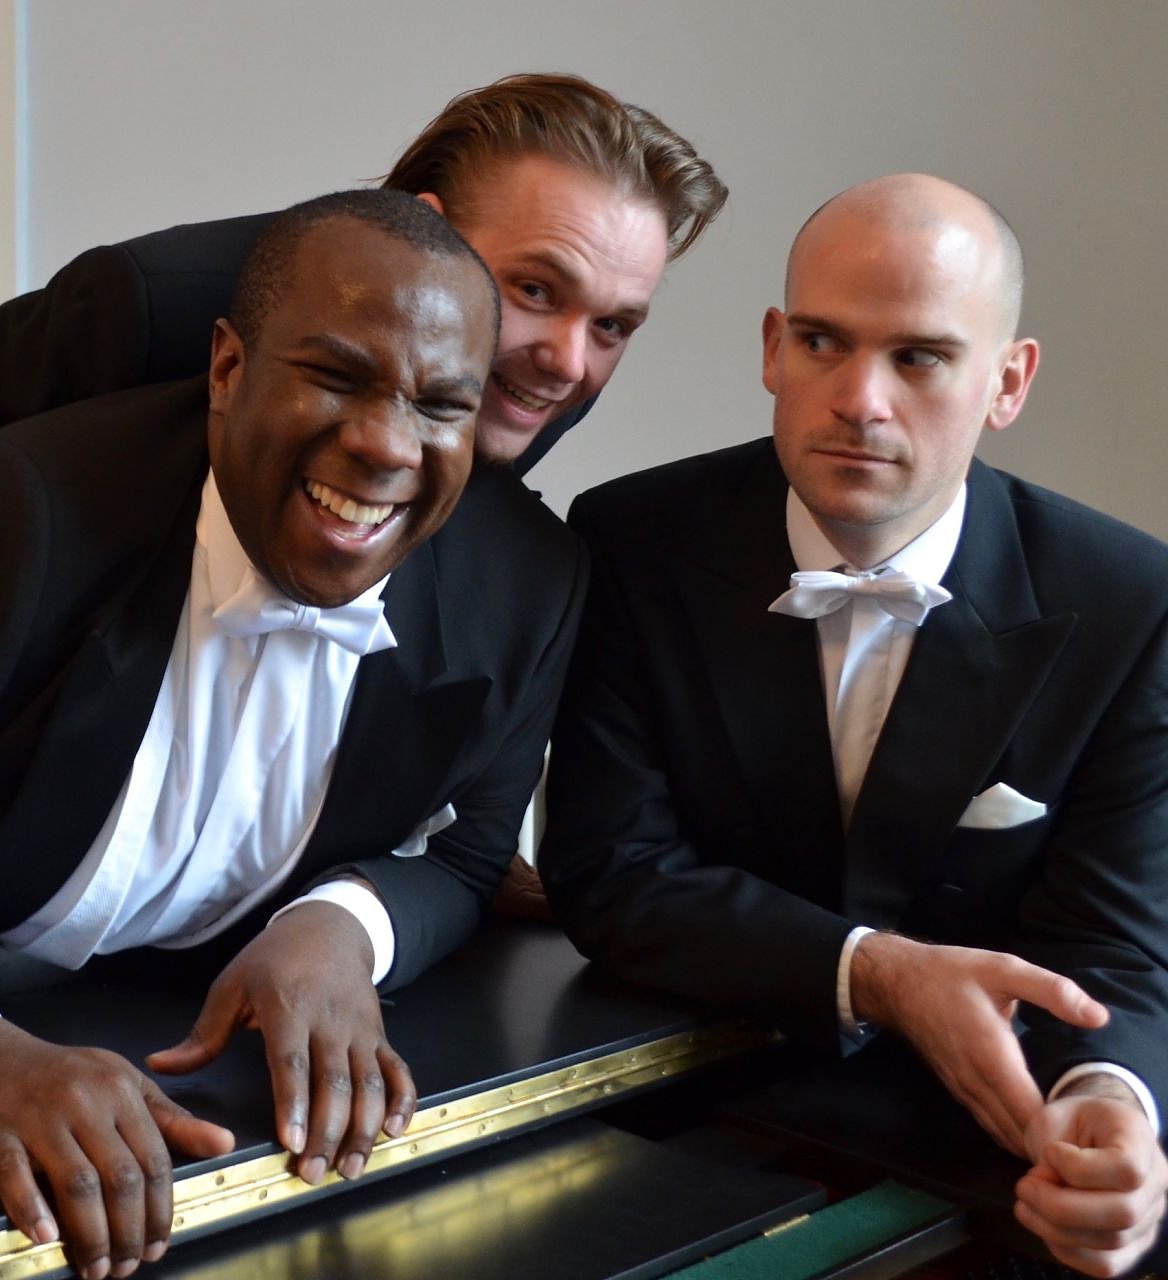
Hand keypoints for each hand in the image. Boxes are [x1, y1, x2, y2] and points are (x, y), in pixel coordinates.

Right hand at [0, 1019, 233, 1278]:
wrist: (10, 1060)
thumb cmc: (75, 1077)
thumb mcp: (130, 1087)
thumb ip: (174, 1121)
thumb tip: (225, 1143)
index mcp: (122, 1093)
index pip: (153, 1159)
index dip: (160, 1208)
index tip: (159, 1243)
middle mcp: (87, 1104)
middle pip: (119, 1176)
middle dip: (128, 1229)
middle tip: (127, 1266)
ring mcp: (43, 1119)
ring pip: (76, 1182)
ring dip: (90, 1233)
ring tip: (96, 1266)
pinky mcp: (3, 1135)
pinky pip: (16, 1175)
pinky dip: (32, 1208)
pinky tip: (47, 1236)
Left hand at [147, 900, 415, 1185]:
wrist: (329, 927)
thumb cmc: (275, 959)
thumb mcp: (233, 986)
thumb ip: (202, 1034)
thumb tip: (160, 1066)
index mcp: (289, 1005)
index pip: (292, 1060)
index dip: (293, 1103)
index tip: (291, 1141)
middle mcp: (330, 1019)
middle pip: (333, 1082)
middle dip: (326, 1132)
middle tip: (311, 1173)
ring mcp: (361, 1028)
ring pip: (369, 1083)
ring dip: (363, 1129)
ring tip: (350, 1167)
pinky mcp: (380, 1034)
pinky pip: (398, 1070)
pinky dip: (403, 1100)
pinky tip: (395, 1130)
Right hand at [850, 933, 1107, 1154]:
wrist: (896, 983)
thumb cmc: (951, 973)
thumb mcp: (1003, 968)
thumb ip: (1052, 991)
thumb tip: (1099, 1017)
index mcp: (991, 1056)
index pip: (1032, 1116)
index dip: (1061, 1130)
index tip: (1088, 1124)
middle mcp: (975, 1082)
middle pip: (1019, 1134)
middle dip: (1051, 1142)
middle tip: (1086, 1135)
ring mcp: (963, 1090)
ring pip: (1003, 1134)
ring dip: (1032, 1141)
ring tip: (1065, 1137)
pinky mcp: (957, 1091)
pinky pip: (989, 1124)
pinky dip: (1013, 1133)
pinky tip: (1032, 1129)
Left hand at [1015, 1087, 1167, 1276]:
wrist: (1092, 1134)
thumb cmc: (1073, 1121)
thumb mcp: (1056, 1115)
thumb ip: (1051, 1148)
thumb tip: (1047, 1185)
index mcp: (1139, 1140)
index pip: (1126, 1169)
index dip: (1079, 1167)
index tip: (1050, 1152)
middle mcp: (1156, 1184)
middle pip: (1122, 1213)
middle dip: (1059, 1205)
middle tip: (1023, 1186)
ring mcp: (1149, 1219)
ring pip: (1110, 1243)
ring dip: (1054, 1228)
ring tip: (1026, 1202)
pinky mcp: (1133, 1246)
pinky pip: (1104, 1264)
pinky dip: (1065, 1250)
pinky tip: (1042, 1222)